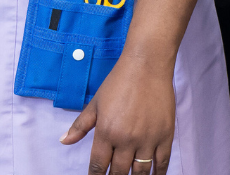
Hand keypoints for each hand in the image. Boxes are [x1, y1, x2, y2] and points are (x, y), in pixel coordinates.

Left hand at [61, 55, 174, 173]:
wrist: (147, 65)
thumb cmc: (119, 81)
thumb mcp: (95, 103)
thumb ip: (80, 126)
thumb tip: (63, 141)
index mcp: (106, 132)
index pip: (98, 166)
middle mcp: (126, 139)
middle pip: (118, 172)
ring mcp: (147, 139)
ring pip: (140, 172)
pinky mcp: (165, 136)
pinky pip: (162, 163)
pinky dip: (158, 174)